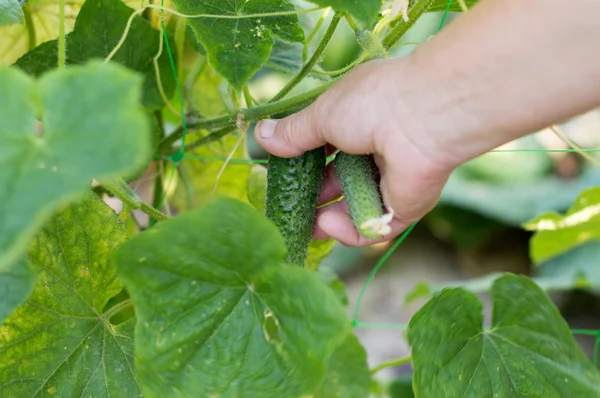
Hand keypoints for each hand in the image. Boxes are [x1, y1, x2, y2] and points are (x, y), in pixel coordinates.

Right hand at [254, 58, 454, 245]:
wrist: (421, 118)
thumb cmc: (370, 105)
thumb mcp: (322, 115)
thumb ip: (293, 133)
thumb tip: (261, 135)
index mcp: (359, 121)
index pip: (328, 148)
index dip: (305, 163)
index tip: (282, 175)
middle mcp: (376, 150)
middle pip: (340, 182)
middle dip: (314, 198)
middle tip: (290, 210)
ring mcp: (391, 180)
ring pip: (354, 208)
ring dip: (328, 219)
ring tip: (307, 226)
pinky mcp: (403, 206)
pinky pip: (372, 225)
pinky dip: (349, 230)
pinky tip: (328, 224)